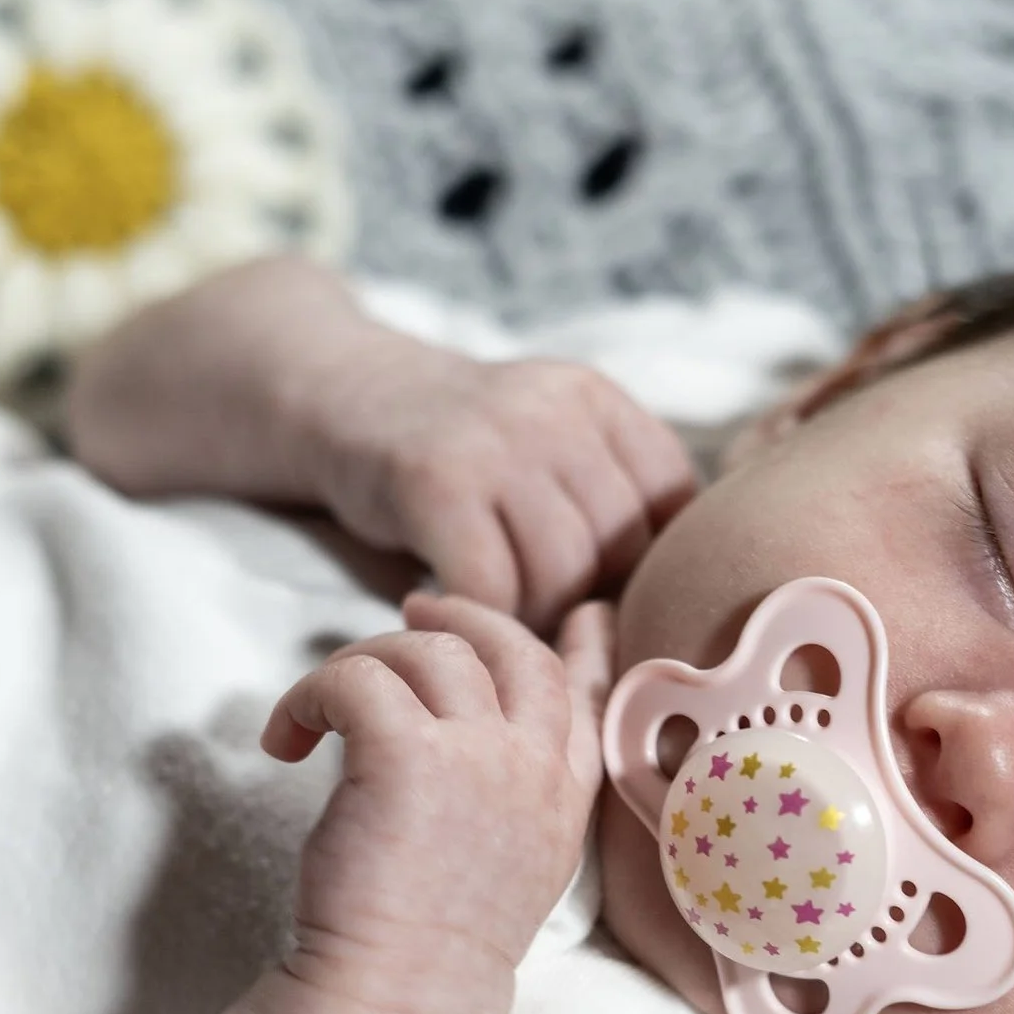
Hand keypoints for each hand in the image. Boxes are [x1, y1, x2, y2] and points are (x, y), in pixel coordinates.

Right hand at [66, 255, 696, 636]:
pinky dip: (475, 616)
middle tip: (539, 618)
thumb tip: (668, 605)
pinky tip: (442, 602)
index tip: (600, 591)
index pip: (673, 505)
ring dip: (530, 618)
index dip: (645, 566)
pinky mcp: (436, 479)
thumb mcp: (549, 443)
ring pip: (561, 576)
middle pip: (619, 551)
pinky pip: (491, 587)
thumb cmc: (458, 452)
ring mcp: (497, 440)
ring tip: (493, 614)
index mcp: (599, 400)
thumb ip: (609, 495)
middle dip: (587, 603)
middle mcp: (557, 410)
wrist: (340, 395)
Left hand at [263, 593, 613, 1013]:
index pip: (590, 692)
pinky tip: (286, 742)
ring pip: (428, 649)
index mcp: (562, 797)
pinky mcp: (406, 754)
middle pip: (511, 646)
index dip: (584, 642)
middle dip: (461, 617)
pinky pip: (356, 679)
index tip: (579, 612)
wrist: (402, 998)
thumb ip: (516, 800)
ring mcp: (478, 755)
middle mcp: (532, 766)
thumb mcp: (516, 870)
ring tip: (318, 713)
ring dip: (364, 662)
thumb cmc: (437, 950)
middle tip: (408, 612)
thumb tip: (476, 742)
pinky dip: (311, 695)